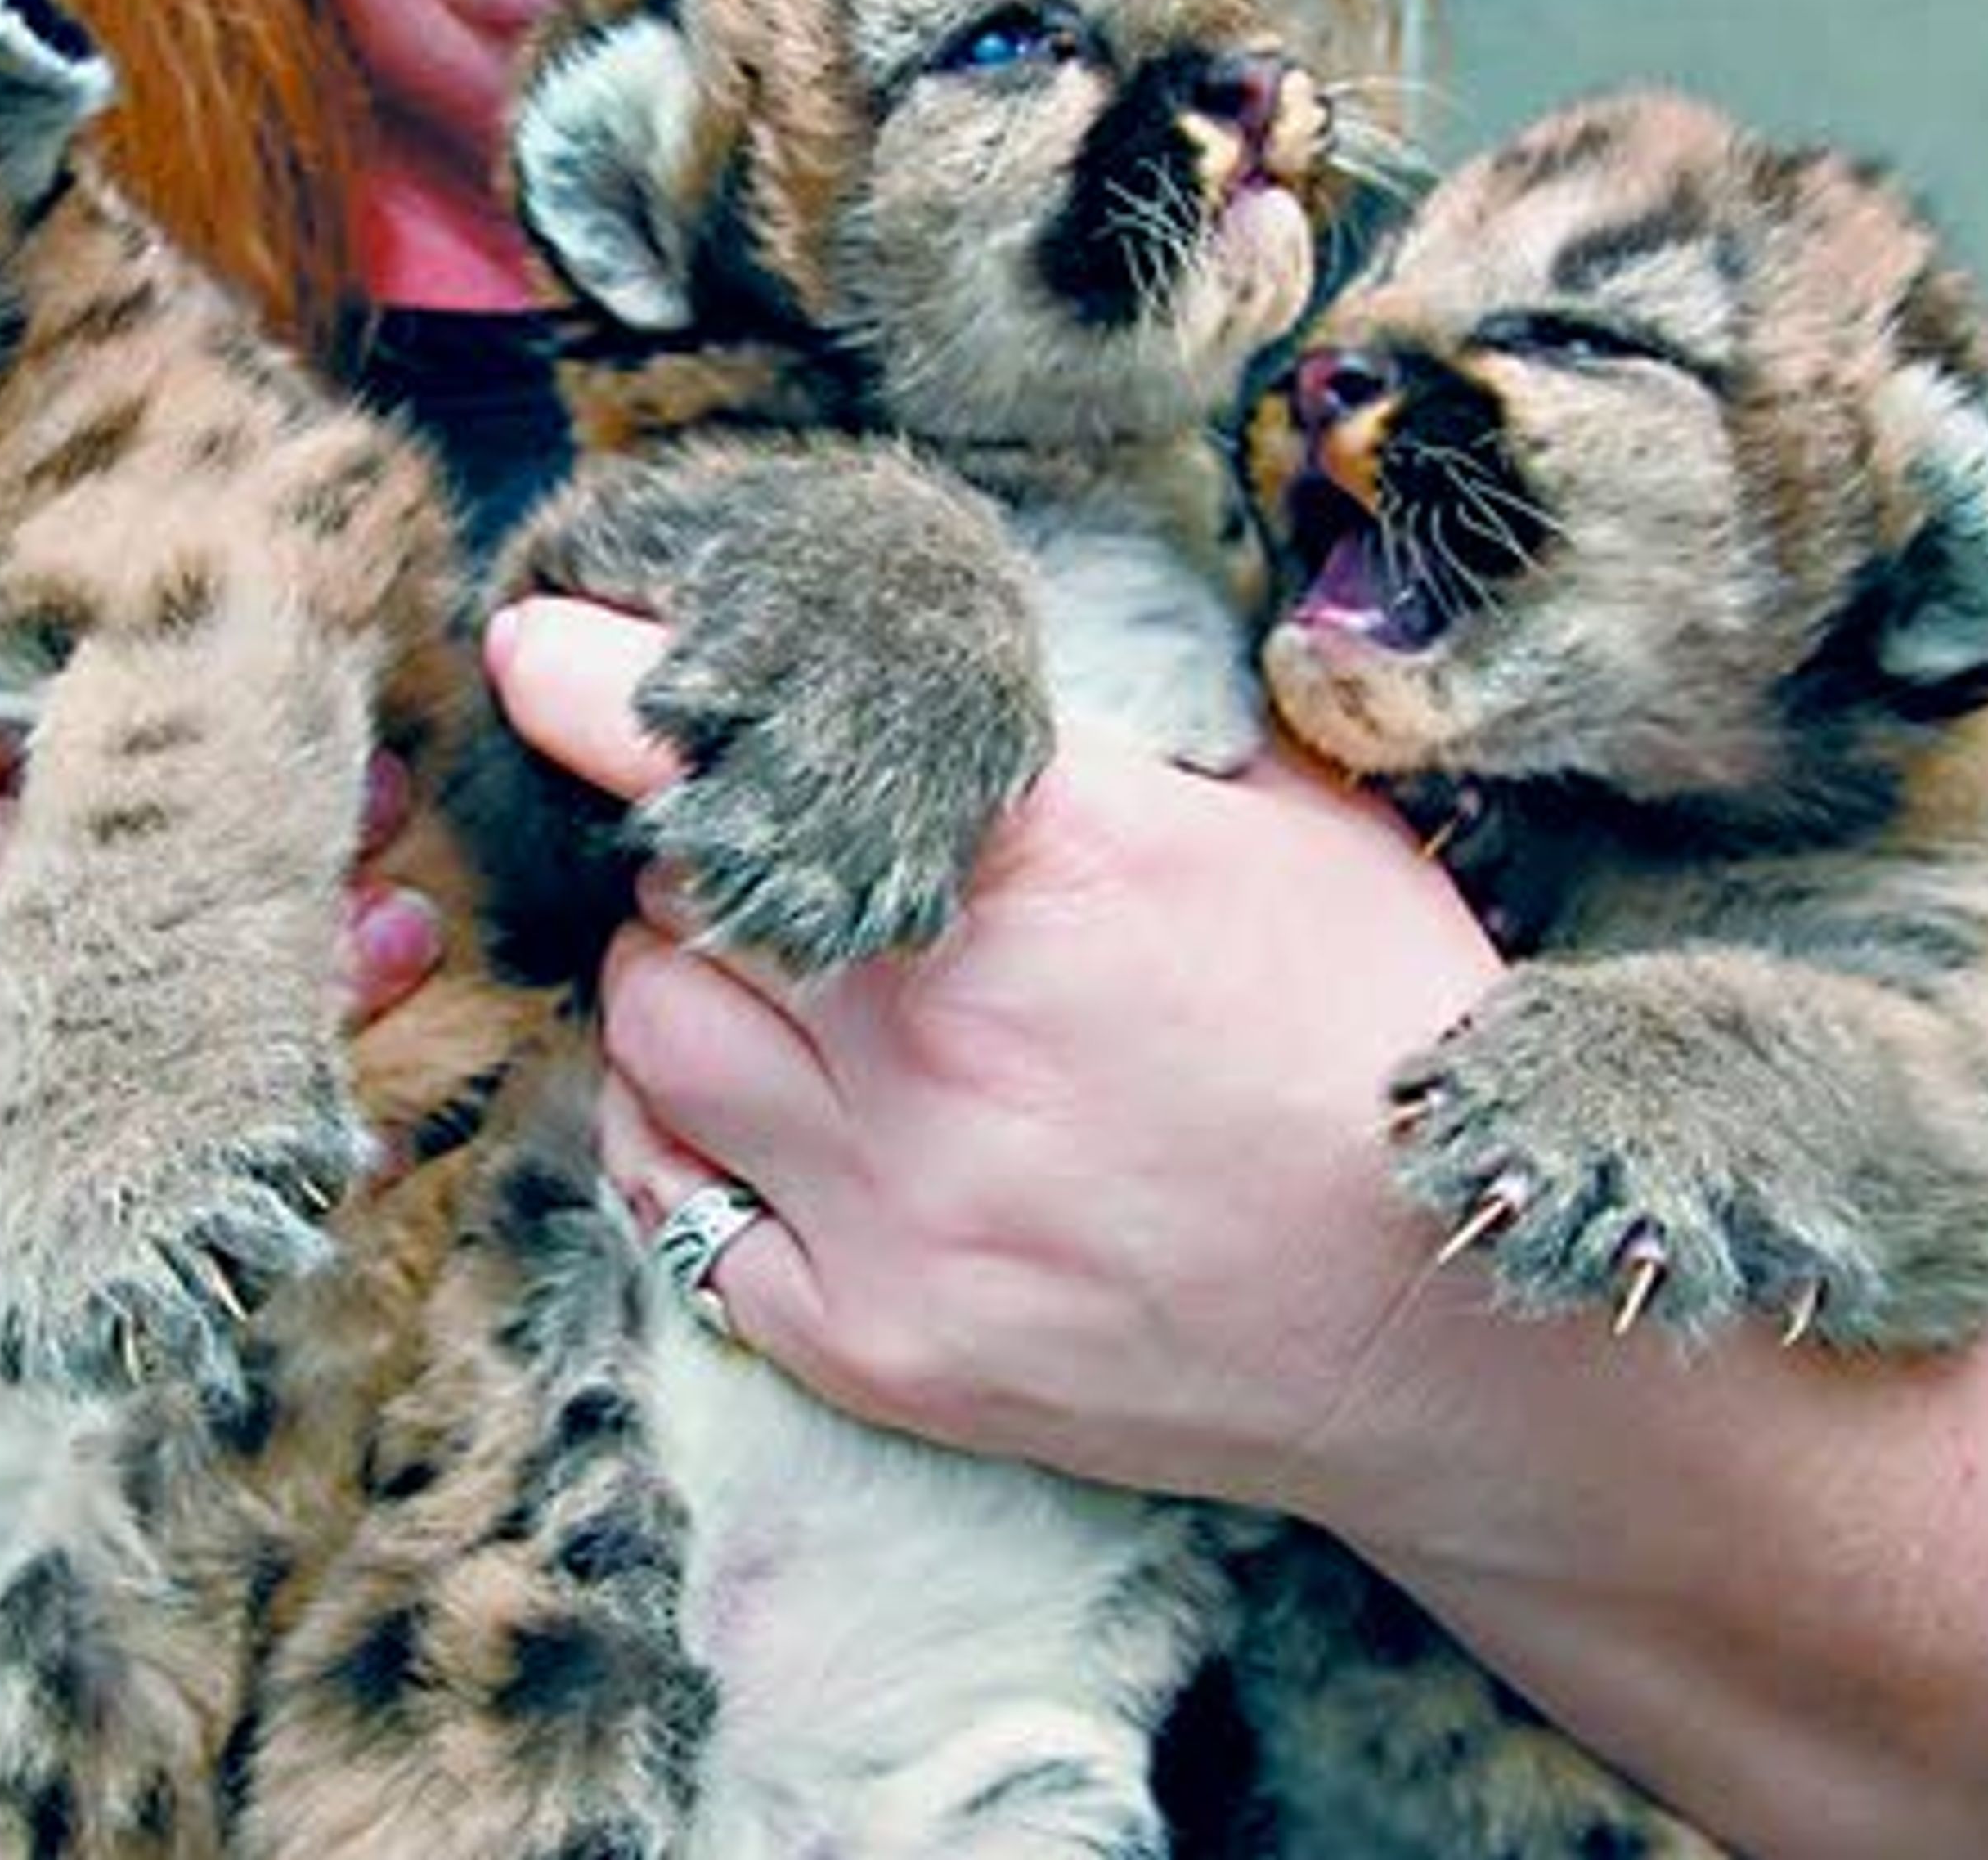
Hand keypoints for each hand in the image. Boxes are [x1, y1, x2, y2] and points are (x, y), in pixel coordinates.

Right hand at [0, 691, 442, 1426]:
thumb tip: (180, 712)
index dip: (132, 734)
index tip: (263, 709)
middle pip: (31, 906)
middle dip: (222, 869)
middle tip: (371, 818)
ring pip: (68, 1077)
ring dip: (251, 1022)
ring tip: (387, 947)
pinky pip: (63, 1243)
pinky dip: (202, 1190)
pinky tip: (317, 1138)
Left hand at [487, 597, 1501, 1505]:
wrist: (1449, 1327)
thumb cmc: (1384, 1046)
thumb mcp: (1305, 831)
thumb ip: (1133, 735)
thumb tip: (997, 654)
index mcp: (1050, 871)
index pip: (745, 747)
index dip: (601, 683)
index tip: (538, 646)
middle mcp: (945, 1035)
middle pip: (678, 896)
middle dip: (695, 849)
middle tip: (757, 847)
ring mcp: (898, 1205)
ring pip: (651, 1037)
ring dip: (679, 984)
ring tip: (774, 982)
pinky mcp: (875, 1341)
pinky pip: (678, 1207)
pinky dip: (685, 1135)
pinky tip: (753, 1110)